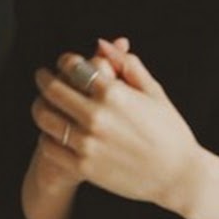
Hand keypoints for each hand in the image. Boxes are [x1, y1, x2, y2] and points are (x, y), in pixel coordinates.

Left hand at [33, 37, 203, 211]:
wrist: (177, 175)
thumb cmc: (169, 129)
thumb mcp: (153, 91)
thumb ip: (127, 64)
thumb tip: (102, 44)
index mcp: (114, 93)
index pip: (73, 66)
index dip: (65, 60)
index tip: (64, 62)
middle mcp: (96, 116)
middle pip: (53, 90)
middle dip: (44, 78)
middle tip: (42, 75)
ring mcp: (87, 143)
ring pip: (45, 118)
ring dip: (41, 106)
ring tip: (44, 103)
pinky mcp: (83, 167)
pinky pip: (49, 147)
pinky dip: (46, 137)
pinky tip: (53, 132)